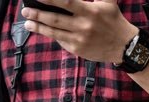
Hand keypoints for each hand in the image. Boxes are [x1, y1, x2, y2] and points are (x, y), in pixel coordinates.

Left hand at [22, 0, 137, 62]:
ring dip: (39, 27)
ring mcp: (79, 39)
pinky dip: (51, 35)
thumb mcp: (108, 1)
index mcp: (90, 11)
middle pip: (55, 19)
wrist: (123, 46)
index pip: (66, 2)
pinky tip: (42, 30)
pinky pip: (60, 41)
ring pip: (54, 32)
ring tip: (27, 23)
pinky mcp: (77, 49)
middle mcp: (83, 26)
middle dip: (38, 14)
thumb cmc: (114, 20)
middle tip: (25, 11)